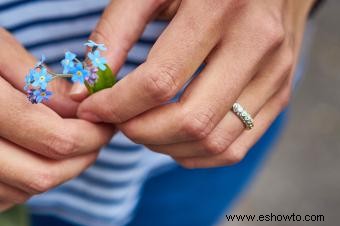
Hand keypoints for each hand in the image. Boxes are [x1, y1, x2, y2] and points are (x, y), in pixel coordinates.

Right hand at [0, 28, 114, 210]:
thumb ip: (39, 80)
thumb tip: (79, 104)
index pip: (54, 139)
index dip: (91, 135)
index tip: (106, 123)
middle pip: (44, 174)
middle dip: (83, 156)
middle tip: (98, 135)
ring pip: (29, 188)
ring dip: (62, 168)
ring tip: (73, 140)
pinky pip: (11, 194)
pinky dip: (37, 175)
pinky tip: (42, 151)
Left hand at [77, 0, 314, 167]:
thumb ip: (114, 34)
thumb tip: (85, 91)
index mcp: (220, 8)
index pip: (159, 81)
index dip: (117, 106)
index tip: (93, 109)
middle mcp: (257, 44)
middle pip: (191, 121)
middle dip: (141, 133)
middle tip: (119, 123)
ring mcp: (276, 74)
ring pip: (215, 141)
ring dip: (168, 147)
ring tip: (144, 129)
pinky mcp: (281, 94)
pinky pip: (235, 147)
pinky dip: (196, 154)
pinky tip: (174, 138)